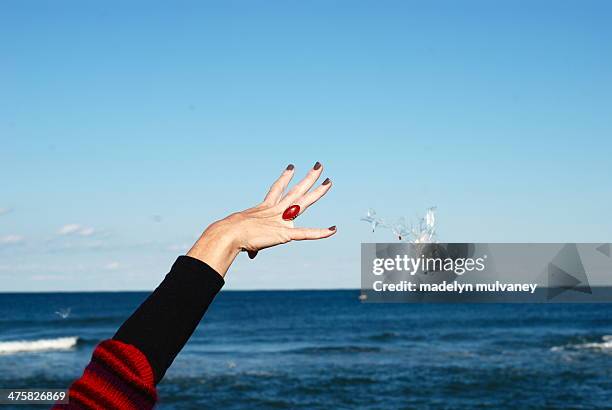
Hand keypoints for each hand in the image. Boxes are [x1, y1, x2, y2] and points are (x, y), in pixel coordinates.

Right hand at [187, 162, 335, 275]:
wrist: (230, 233)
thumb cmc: (233, 236)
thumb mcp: (246, 239)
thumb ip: (254, 247)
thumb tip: (252, 255)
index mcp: (265, 208)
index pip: (277, 189)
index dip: (285, 178)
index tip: (292, 167)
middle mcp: (276, 210)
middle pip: (296, 191)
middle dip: (309, 178)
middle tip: (319, 166)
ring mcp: (282, 220)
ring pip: (304, 202)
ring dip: (317, 192)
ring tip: (329, 181)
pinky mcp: (285, 233)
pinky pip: (306, 233)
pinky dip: (320, 233)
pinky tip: (333, 230)